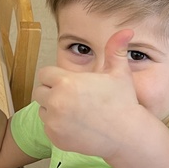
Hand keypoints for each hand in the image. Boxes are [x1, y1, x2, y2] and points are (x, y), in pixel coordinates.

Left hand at [32, 30, 140, 158]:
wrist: (128, 136)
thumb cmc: (124, 102)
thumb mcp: (120, 73)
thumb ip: (115, 50)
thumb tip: (126, 30)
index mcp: (65, 82)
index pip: (44, 74)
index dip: (56, 77)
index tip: (70, 83)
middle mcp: (55, 101)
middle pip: (40, 92)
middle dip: (52, 92)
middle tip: (72, 98)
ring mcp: (54, 121)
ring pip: (42, 110)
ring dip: (53, 109)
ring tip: (75, 111)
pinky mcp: (54, 137)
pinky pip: (48, 127)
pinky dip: (57, 126)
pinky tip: (76, 125)